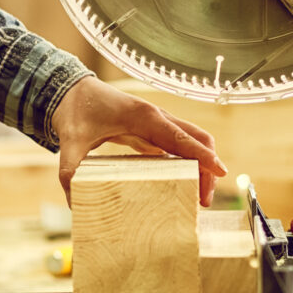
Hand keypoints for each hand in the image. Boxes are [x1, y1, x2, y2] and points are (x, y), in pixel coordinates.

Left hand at [52, 75, 226, 206]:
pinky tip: (184, 182)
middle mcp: (156, 117)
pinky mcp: (151, 129)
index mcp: (144, 117)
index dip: (203, 156)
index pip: (182, 138)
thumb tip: (74, 202)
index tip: (221, 172)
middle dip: (208, 167)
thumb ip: (70, 171)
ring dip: (201, 164)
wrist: (70, 90)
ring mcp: (156, 122)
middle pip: (197, 139)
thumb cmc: (76, 110)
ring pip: (192, 140)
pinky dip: (189, 161)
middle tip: (204, 200)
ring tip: (198, 196)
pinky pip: (179, 144)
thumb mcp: (70, 141)